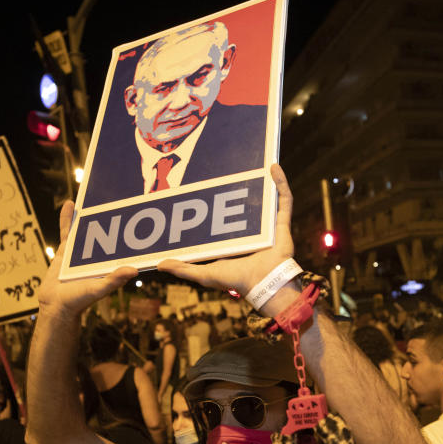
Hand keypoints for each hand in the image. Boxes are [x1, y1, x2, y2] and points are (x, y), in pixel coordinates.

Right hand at [36, 201, 136, 316]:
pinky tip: (69, 204)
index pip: (124, 246)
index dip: (133, 233)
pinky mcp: (66, 250)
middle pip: (106, 232)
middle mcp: (97, 255)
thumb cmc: (79, 301)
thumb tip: (133, 270)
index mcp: (109, 263)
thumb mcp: (98, 289)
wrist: (56, 305)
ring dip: (91, 214)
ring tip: (96, 196)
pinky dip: (68, 218)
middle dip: (113, 217)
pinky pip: (67, 231)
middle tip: (121, 198)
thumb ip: (114, 280)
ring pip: (87, 228)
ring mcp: (81, 251)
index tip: (142, 217)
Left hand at [158, 164, 293, 296]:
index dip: (215, 202)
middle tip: (225, 166)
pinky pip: (284, 199)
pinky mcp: (281, 223)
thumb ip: (183, 268)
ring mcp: (268, 225)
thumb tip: (158, 264)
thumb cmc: (235, 280)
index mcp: (234, 239)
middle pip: (244, 203)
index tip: (201, 187)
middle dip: (239, 184)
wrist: (263, 283)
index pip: (223, 217)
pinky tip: (274, 167)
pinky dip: (281, 183)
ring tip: (256, 160)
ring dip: (263, 179)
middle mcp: (251, 230)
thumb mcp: (204, 273)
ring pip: (266, 197)